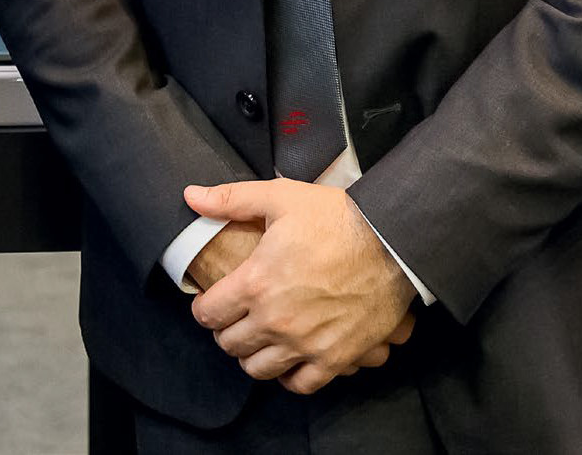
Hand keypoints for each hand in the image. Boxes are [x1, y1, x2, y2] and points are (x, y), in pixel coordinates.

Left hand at [185, 180, 415, 395]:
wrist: (390, 242)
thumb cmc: (334, 218)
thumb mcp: (277, 197)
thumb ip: (230, 199)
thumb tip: (191, 196)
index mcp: (255, 282)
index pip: (209, 313)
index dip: (203, 307)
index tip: (209, 302)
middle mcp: (276, 319)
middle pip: (230, 344)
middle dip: (225, 330)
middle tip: (233, 318)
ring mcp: (306, 344)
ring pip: (258, 369)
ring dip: (251, 355)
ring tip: (257, 338)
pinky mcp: (336, 358)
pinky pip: (301, 384)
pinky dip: (288, 376)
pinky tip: (287, 359)